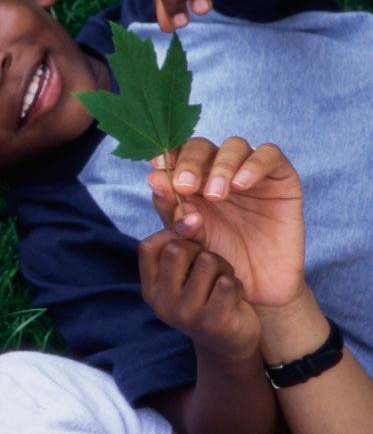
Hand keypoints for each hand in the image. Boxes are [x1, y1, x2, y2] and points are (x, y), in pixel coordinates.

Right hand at [139, 234, 259, 360]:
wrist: (229, 344)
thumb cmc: (205, 297)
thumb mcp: (184, 273)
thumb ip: (177, 240)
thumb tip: (176, 199)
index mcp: (151, 288)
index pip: (148, 247)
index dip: (171, 230)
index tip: (194, 223)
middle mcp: (162, 303)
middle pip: (177, 249)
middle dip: (200, 248)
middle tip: (210, 263)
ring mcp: (186, 315)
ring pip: (208, 262)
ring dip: (223, 266)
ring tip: (223, 281)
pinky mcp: (213, 323)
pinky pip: (227, 283)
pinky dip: (235, 284)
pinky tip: (233, 296)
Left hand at [146, 137, 303, 309]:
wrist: (255, 287)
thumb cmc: (218, 262)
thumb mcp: (190, 238)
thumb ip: (172, 211)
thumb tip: (153, 177)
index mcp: (191, 182)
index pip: (177, 154)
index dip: (167, 153)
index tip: (158, 164)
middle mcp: (219, 172)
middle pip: (202, 146)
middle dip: (190, 161)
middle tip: (185, 186)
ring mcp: (250, 173)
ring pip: (234, 146)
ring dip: (220, 165)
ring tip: (215, 194)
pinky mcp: (281, 178)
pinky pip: (270, 155)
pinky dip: (253, 164)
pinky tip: (241, 185)